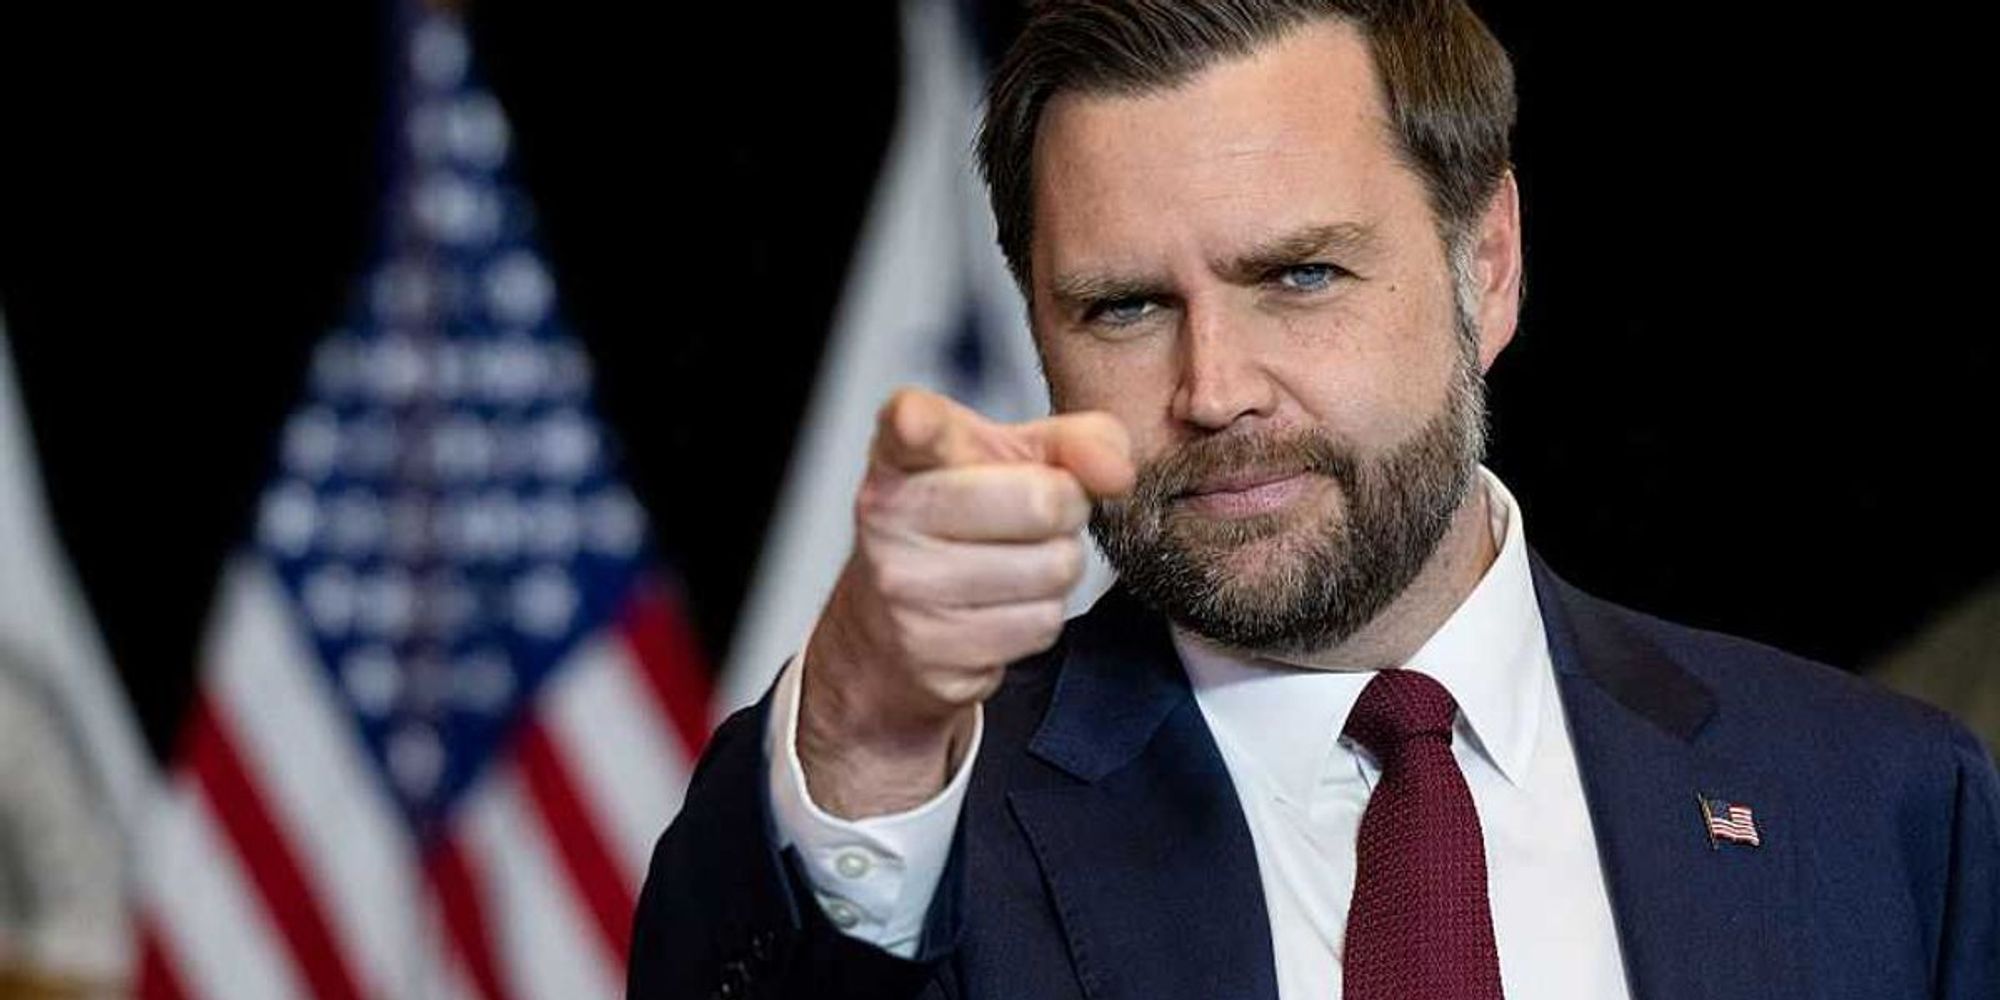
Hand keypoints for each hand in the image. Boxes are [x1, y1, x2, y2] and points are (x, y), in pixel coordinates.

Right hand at [798, 388, 1133, 817]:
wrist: (890, 624)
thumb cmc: (962, 521)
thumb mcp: (1011, 458)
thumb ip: (1076, 441)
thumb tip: (1118, 473)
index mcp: (901, 454)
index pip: (909, 426)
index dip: (919, 424)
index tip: (915, 424)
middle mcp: (890, 516)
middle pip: (1042, 502)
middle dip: (1066, 509)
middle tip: (1040, 513)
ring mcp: (904, 588)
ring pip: (1053, 569)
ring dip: (1056, 567)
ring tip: (1016, 560)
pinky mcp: (930, 652)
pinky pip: (1039, 626)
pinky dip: (1039, 616)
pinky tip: (1001, 605)